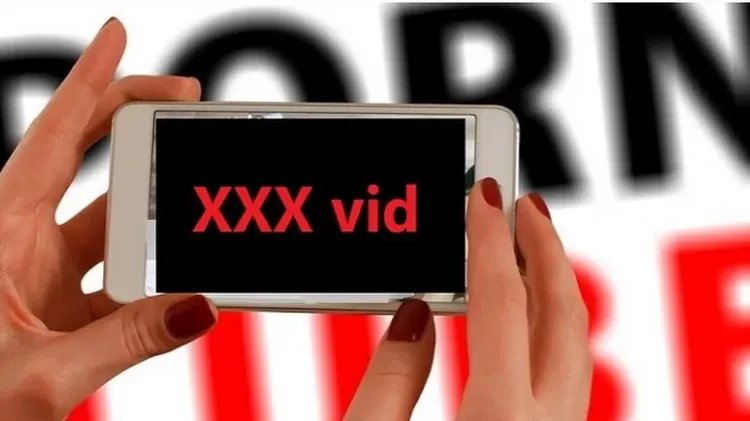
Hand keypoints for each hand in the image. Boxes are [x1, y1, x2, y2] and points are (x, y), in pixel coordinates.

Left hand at [0, 18, 217, 419]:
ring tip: (199, 191)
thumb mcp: (43, 374)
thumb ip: (126, 342)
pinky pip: (125, 276)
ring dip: (156, 209)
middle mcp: (21, 245)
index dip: (87, 81)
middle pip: (87, 160)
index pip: (53, 140)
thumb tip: (200, 306)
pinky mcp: (69, 310)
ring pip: (114, 222)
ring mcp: (46, 277)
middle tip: (184, 100)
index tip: (116, 35)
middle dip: (135, 122)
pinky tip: (184, 278)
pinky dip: (158, 274)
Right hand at [344, 179, 592, 419]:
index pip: (501, 304)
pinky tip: (529, 314)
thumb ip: (391, 380)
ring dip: (554, 284)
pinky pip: (568, 371)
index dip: (490, 241)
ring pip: (576, 344)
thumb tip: (413, 316)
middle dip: (546, 249)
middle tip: (525, 206)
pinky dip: (553, 324)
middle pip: (561, 315)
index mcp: (499, 418)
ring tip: (529, 247)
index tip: (485, 196)